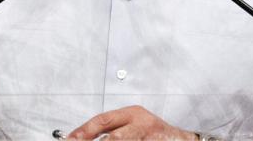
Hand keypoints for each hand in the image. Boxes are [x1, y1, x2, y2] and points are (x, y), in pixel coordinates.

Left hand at [69, 105, 196, 139]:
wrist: (183, 140)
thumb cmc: (155, 135)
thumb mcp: (134, 125)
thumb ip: (114, 129)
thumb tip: (85, 137)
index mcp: (132, 114)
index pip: (103, 120)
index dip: (84, 130)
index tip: (69, 139)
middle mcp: (141, 123)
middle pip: (113, 136)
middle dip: (92, 140)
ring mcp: (148, 136)